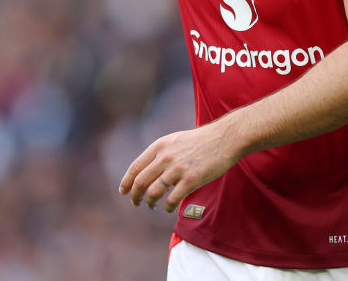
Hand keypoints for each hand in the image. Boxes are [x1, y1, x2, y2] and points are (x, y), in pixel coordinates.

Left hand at [118, 122, 241, 212]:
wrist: (224, 138)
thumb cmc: (201, 140)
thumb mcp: (175, 140)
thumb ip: (161, 153)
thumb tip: (150, 170)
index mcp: (160, 146)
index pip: (136, 167)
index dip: (127, 181)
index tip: (123, 191)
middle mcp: (165, 157)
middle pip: (141, 181)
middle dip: (135, 196)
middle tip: (136, 203)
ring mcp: (178, 169)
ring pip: (154, 192)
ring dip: (150, 202)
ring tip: (152, 206)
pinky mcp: (191, 179)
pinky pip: (172, 199)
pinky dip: (168, 207)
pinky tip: (169, 208)